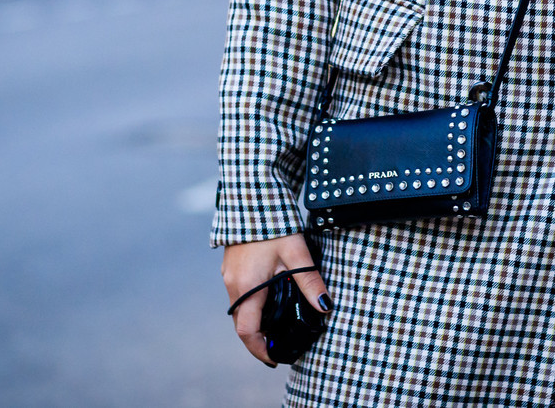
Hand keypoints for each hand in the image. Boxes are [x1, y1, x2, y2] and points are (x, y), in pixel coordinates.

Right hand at [222, 233, 332, 366]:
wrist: (251, 195)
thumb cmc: (273, 223)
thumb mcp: (297, 254)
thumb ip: (310, 282)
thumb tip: (326, 307)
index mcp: (246, 286)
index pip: (246, 331)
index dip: (259, 349)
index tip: (273, 359)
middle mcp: (232, 283)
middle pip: (241, 322)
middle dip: (258, 338)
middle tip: (278, 345)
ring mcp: (229, 274)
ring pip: (239, 308)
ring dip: (254, 319)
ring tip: (276, 325)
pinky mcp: (230, 265)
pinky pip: (238, 293)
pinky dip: (251, 303)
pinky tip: (268, 298)